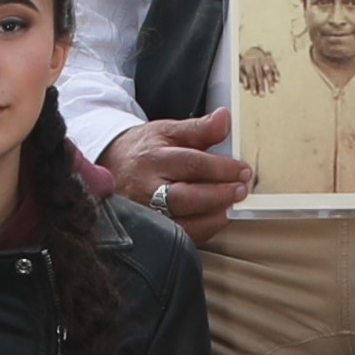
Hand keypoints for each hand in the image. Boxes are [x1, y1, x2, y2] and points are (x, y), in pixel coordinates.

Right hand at [105, 112, 254, 232]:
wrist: (112, 165)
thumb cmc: (145, 150)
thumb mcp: (168, 131)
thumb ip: (199, 128)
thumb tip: (224, 118)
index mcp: (153, 158)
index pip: (191, 164)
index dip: (221, 169)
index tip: (243, 170)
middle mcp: (146, 187)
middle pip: (186, 197)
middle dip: (218, 195)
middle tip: (241, 190)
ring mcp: (146, 212)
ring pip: (182, 221)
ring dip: (212, 216)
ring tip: (231, 206)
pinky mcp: (150, 229)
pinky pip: (180, 236)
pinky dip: (202, 230)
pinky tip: (216, 219)